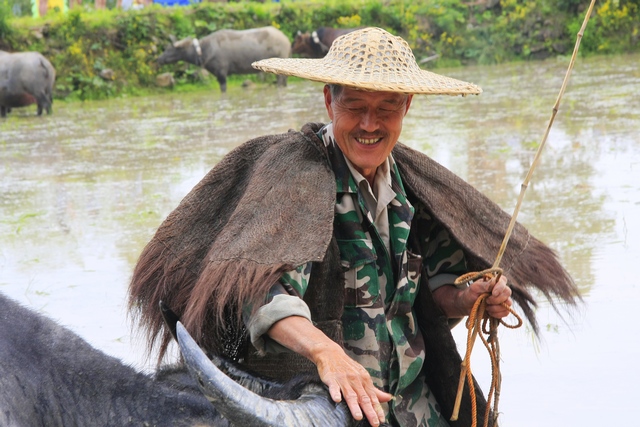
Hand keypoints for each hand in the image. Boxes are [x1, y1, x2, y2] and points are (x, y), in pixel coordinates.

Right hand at [267, 316, 390, 425]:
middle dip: (370, 411)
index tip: (382, 420)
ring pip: (350, 394)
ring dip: (354, 406)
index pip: (372, 397)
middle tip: (375, 423)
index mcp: (364, 380)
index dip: (377, 409)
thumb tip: (389, 398)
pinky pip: (334, 387)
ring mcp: (343, 379)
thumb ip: (374, 390)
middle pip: (363, 397)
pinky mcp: (331, 378)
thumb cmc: (348, 367)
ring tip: (358, 417)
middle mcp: (355, 380)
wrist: (331, 354)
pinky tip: (337, 400)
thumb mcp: (363, 376)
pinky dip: (335, 393)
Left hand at [466, 274, 511, 317]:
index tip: (493, 293)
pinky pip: (506, 312)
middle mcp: (500, 290)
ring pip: (508, 303)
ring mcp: (503, 300)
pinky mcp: (502, 309)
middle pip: (508, 292)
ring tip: (486, 307)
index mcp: (494, 282)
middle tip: (487, 301)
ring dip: (496, 307)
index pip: (503, 281)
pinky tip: (489, 312)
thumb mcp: (474, 288)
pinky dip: (497, 314)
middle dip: (497, 299)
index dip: (500, 287)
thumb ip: (484, 285)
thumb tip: (493, 283)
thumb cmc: (470, 294)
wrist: (467, 306)